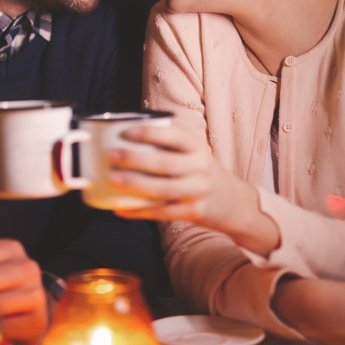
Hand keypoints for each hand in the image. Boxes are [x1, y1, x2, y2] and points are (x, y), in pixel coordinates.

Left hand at [108, 124, 278, 254]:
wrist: (233, 201)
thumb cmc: (200, 170)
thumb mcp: (194, 152)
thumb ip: (168, 144)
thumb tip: (121, 136)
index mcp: (198, 147)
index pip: (176, 135)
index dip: (152, 133)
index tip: (128, 131)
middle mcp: (200, 167)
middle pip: (166, 163)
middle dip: (136, 159)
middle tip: (112, 155)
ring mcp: (198, 192)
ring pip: (163, 189)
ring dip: (135, 184)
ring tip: (113, 179)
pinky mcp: (193, 213)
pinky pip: (162, 212)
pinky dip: (139, 211)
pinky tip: (120, 208)